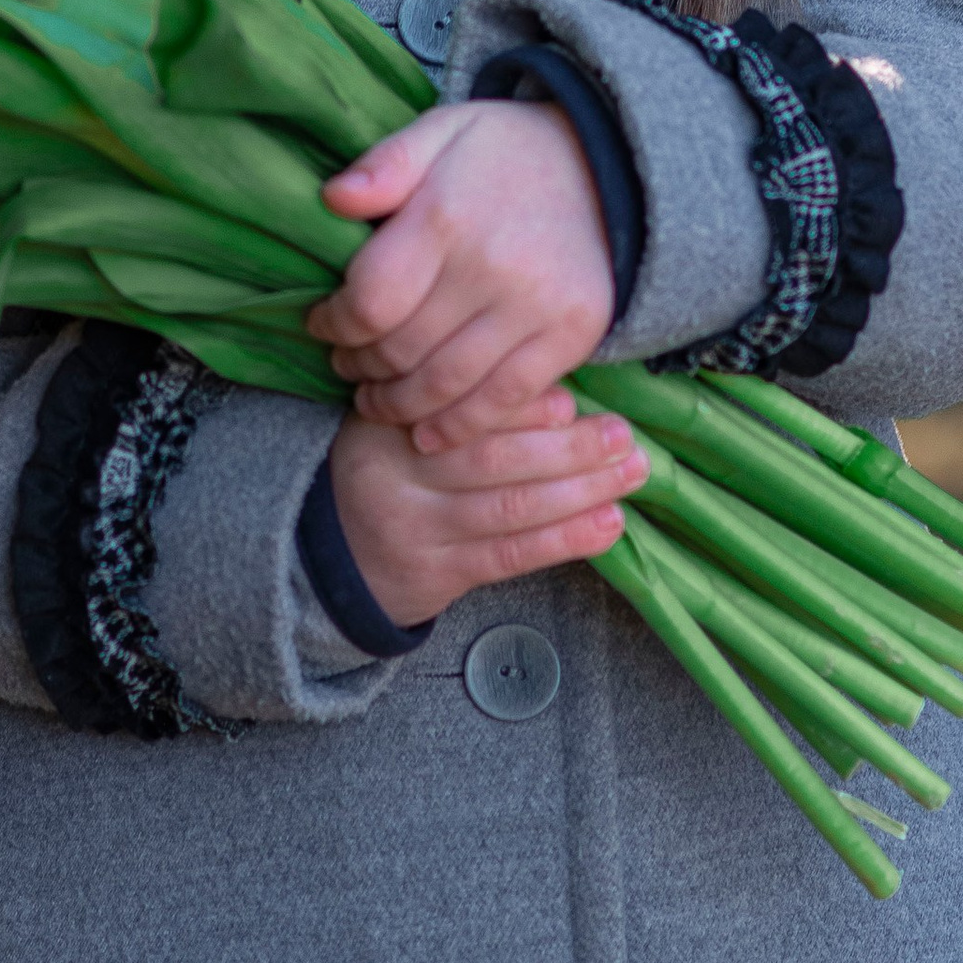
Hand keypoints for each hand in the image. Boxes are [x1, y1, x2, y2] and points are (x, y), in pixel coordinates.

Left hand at [309, 98, 616, 448]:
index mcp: (447, 216)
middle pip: (402, 348)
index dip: (335, 324)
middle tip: (346, 366)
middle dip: (361, 366)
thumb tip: (332, 199)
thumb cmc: (506, 153)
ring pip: (446, 384)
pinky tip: (428, 432)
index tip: (322, 324)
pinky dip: (459, 426)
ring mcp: (536, 308)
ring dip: (398, 405)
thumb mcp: (443, 131)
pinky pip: (504, 399)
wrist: (608, 170)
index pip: (371, 299)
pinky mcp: (571, 337)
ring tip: (376, 401)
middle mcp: (492, 267)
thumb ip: (386, 163)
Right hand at [327, 405, 645, 629]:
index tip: (572, 400)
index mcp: (388, 419)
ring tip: (631, 474)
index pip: (462, 409)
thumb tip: (560, 388)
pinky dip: (565, 539)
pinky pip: (510, 555)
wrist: (331, 556)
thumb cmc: (391, 471)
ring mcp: (417, 528)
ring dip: (581, 491)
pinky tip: (607, 525)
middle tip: (624, 435)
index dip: (521, 406)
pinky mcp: (437, 574)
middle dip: (569, 447)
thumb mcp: (400, 422)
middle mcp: (396, 472)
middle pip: (493, 458)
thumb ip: (460, 402)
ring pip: (510, 508)